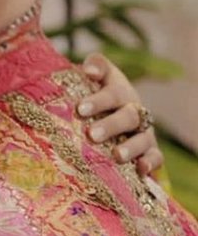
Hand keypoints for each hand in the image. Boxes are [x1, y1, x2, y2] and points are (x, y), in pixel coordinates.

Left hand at [80, 53, 161, 175]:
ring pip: (142, 139)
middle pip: (128, 117)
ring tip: (116, 155)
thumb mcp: (96, 76)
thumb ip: (95, 66)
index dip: (98, 100)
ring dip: (131, 147)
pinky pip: (156, 157)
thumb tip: (89, 70)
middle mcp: (134, 110)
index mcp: (120, 91)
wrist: (113, 108)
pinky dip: (150, 163)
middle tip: (92, 134)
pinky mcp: (150, 150)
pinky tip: (141, 169)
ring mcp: (143, 131)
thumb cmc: (96, 91)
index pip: (112, 93)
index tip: (80, 109)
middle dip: (111, 126)